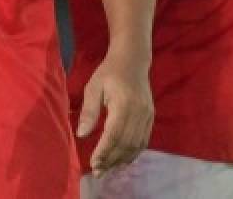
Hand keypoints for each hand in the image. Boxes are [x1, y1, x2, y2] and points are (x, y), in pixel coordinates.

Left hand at [78, 49, 152, 176]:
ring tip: (109, 169)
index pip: (113, 135)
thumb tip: (82, 135)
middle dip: (112, 160)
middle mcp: (139, 113)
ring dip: (122, 160)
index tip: (93, 164)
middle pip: (126, 144)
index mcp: (123, 104)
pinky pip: (144, 141)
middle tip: (99, 172)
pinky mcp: (151, 117)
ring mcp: (147, 116)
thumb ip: (89, 111)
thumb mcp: (93, 87)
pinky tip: (123, 160)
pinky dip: (133, 153)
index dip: (104, 152)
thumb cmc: (108, 73)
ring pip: (136, 145)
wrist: (132, 61)